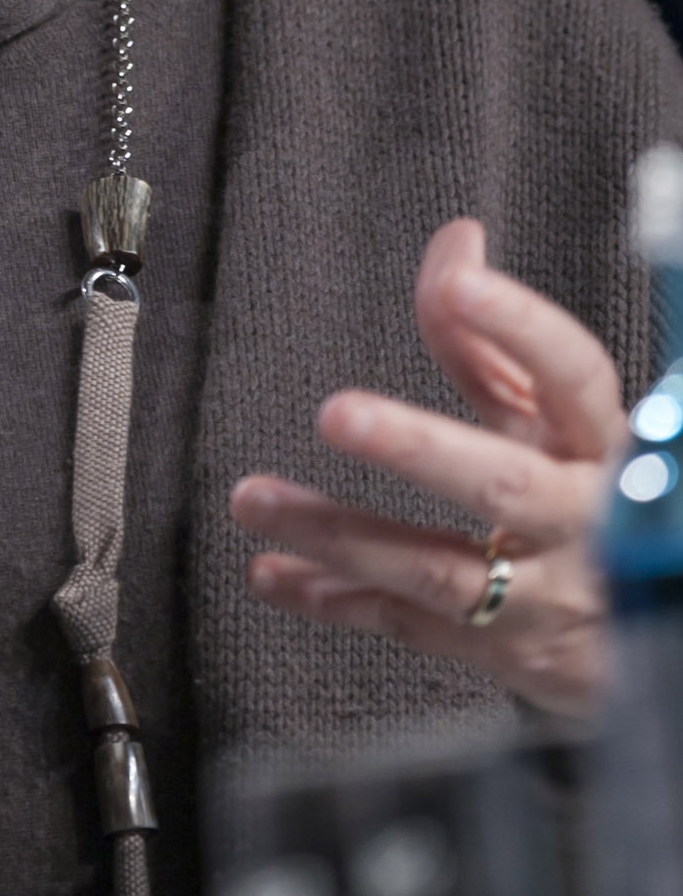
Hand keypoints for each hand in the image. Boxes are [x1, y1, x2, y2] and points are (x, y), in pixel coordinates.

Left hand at [231, 218, 626, 715]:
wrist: (659, 628)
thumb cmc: (586, 492)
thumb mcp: (552, 420)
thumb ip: (493, 339)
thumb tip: (457, 241)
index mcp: (602, 444)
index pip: (573, 376)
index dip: (521, 327)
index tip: (462, 279)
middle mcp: (585, 523)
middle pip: (502, 486)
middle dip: (418, 449)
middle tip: (337, 412)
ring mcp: (550, 599)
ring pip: (439, 569)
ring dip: (339, 535)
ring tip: (253, 498)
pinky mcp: (510, 654)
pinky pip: (414, 627)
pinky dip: (338, 600)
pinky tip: (272, 572)